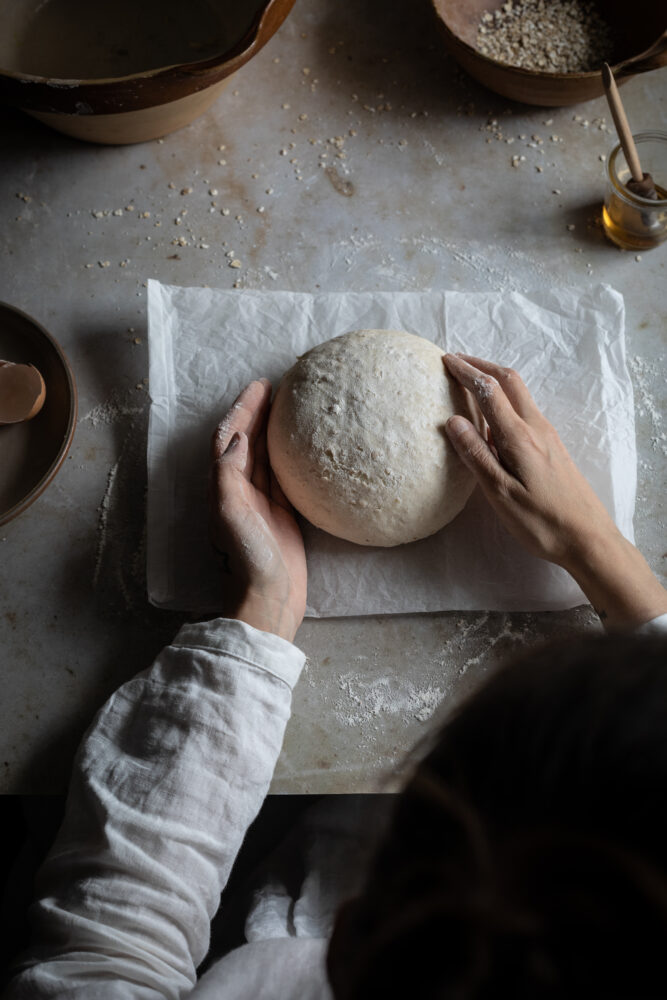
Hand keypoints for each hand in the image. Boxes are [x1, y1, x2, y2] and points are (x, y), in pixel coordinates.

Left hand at [209, 379, 306, 641]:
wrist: (268, 598)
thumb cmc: (247, 559)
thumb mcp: (232, 514)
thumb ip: (229, 475)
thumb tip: (237, 437)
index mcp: (224, 487)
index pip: (229, 438)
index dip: (241, 410)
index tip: (260, 386)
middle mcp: (240, 490)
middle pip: (247, 441)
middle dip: (258, 413)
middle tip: (279, 387)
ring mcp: (261, 502)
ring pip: (266, 456)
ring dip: (273, 430)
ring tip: (291, 407)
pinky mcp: (282, 514)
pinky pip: (284, 477)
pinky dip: (289, 457)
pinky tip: (304, 447)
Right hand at [443, 353, 666, 629]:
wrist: (589, 538)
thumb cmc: (541, 522)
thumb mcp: (500, 494)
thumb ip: (476, 455)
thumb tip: (453, 421)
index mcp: (520, 436)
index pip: (489, 390)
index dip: (466, 371)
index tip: (445, 360)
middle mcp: (536, 427)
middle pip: (510, 380)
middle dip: (481, 365)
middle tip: (455, 361)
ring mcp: (548, 435)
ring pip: (520, 393)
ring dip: (494, 379)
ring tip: (469, 381)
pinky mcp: (552, 446)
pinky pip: (525, 409)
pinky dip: (505, 398)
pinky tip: (492, 415)